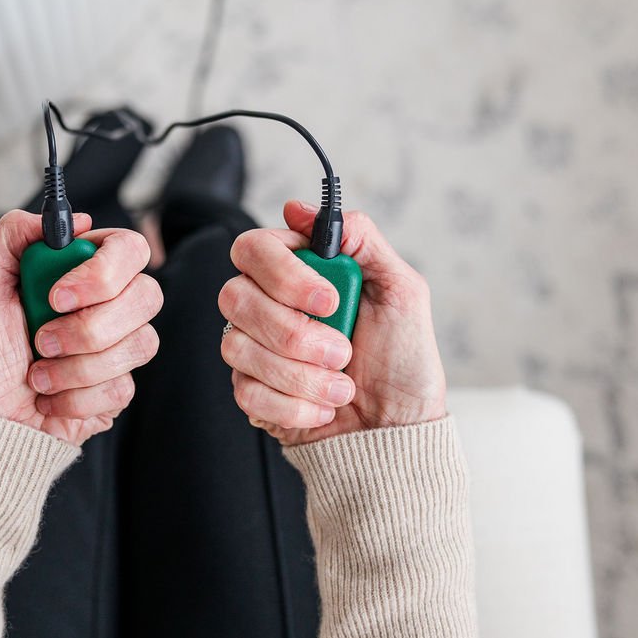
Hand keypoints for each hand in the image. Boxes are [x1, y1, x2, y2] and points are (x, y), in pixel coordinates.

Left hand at [0, 210, 161, 445]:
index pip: (127, 248)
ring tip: (37, 373)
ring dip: (77, 365)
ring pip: (140, 343)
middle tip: (42, 339)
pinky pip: (123, 387)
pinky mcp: (115, 391)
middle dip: (90, 325)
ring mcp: (113, 351)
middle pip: (147, 294)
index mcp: (74, 274)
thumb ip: (13, 236)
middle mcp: (102, 307)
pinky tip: (48, 397)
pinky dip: (75, 396)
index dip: (103, 270)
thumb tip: (73, 218)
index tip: (57, 295)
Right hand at [218, 200, 445, 445]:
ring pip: (239, 347)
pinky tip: (325, 406)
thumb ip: (361, 240)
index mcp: (297, 272)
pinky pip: (247, 391)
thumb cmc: (403, 358)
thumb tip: (302, 210)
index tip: (329, 300)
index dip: (284, 273)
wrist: (398, 427)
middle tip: (342, 350)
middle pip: (235, 296)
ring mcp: (253, 348)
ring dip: (302, 374)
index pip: (253, 249)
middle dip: (294, 332)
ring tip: (343, 384)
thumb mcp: (401, 290)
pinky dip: (296, 404)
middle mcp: (266, 305)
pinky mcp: (250, 392)